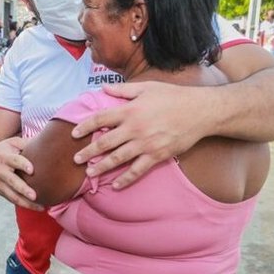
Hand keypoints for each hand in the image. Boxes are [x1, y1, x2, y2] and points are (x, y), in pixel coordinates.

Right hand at [0, 137, 42, 210]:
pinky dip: (23, 205)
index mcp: (4, 157)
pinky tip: (36, 207)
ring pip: (12, 195)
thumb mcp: (11, 143)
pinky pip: (11, 200)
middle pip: (12, 181)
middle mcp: (0, 171)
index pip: (14, 161)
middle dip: (23, 189)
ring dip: (26, 203)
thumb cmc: (2, 150)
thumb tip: (46, 141)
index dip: (22, 164)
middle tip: (34, 196)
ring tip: (40, 207)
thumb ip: (27, 143)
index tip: (31, 170)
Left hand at [71, 82, 204, 189]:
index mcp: (130, 110)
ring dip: (101, 167)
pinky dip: (125, 179)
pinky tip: (115, 185)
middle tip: (75, 159)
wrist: (200, 111)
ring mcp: (146, 144)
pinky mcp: (157, 155)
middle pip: (105, 142)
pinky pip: (137, 170)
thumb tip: (103, 87)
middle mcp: (135, 128)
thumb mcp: (147, 87)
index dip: (85, 126)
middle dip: (88, 152)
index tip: (73, 133)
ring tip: (89, 173)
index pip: (101, 119)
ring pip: (118, 159)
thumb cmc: (173, 96)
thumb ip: (123, 90)